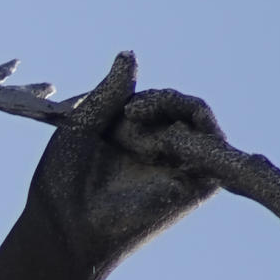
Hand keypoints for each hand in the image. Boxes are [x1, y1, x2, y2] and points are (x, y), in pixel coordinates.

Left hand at [28, 49, 234, 277]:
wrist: (66, 225)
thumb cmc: (65, 182)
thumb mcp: (84, 123)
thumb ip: (110, 91)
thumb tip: (130, 53)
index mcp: (135, 137)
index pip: (157, 100)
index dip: (141, 95)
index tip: (118, 109)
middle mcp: (162, 151)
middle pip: (179, 104)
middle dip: (155, 101)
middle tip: (127, 117)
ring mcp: (181, 166)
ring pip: (197, 115)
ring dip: (168, 108)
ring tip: (134, 126)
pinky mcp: (198, 184)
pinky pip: (213, 143)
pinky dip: (192, 127)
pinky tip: (154, 137)